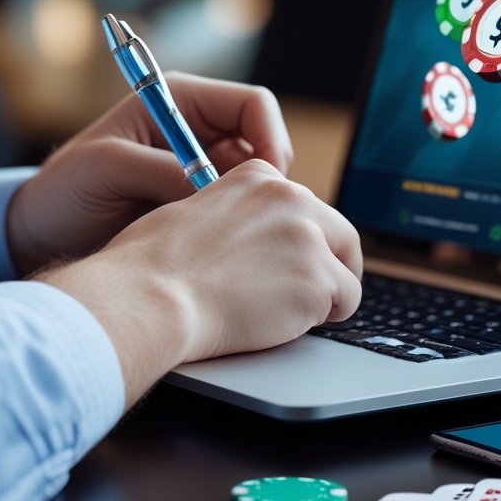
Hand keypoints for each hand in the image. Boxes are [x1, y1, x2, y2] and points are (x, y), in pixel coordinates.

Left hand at [6, 73, 294, 274]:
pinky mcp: (199, 209)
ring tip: (229, 239)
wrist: (39, 236)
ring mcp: (202, 172)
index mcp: (180, 102)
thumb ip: (161, 169)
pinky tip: (219, 252)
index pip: (254, 106)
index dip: (271, 137)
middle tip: (254, 220)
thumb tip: (212, 186)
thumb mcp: (105, 168)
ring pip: (257, 186)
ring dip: (253, 210)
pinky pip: (238, 216)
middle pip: (265, 147)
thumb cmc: (62, 190)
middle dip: (267, 182)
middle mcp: (199, 133)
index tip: (267, 180)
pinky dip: (238, 232)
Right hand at [35, 159, 362, 406]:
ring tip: (294, 311)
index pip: (305, 205)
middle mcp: (291, 198)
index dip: (302, 237)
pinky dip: (326, 317)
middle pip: (339, 232)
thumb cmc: (153, 266)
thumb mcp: (194, 211)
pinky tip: (292, 323)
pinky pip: (348, 302)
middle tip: (309, 290)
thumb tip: (255, 239)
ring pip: (347, 269)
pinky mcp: (319, 280)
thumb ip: (236, 217)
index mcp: (259, 178)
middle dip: (329, 263)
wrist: (153, 299)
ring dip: (328, 293)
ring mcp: (309, 238)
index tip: (291, 259)